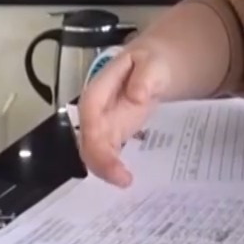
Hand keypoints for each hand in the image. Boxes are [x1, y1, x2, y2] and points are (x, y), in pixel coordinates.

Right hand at [75, 38, 171, 187]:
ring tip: (125, 181)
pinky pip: (106, 152)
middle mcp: (97, 108)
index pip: (91, 112)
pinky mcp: (113, 133)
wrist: (156, 64)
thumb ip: (147, 76)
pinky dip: (112, 167)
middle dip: (100, 161)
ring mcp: (103, 122)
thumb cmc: (153, 62)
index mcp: (102, 87)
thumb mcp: (155, 62)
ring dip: (104, 169)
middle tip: (123, 180)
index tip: (111, 157)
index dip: (95, 137)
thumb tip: (137, 95)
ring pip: (93, 149)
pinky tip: (126, 179)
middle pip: (87, 136)